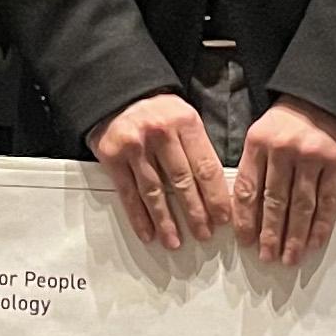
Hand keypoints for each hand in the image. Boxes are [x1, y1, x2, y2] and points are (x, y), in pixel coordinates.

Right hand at [89, 91, 231, 251]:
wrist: (118, 94)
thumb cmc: (156, 110)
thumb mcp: (184, 118)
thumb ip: (197, 148)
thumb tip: (215, 191)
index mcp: (185, 123)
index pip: (205, 166)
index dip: (215, 196)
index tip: (222, 217)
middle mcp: (160, 134)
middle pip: (182, 182)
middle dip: (195, 213)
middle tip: (203, 234)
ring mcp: (135, 146)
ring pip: (154, 192)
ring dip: (166, 221)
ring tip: (174, 241)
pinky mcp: (113, 157)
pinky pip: (128, 193)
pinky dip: (138, 216)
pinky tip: (148, 232)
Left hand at [232, 96, 335, 266]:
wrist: (328, 96)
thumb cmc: (293, 118)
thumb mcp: (263, 132)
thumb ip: (254, 165)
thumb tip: (246, 210)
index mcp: (259, 142)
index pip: (248, 188)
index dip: (245, 219)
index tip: (245, 241)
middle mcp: (284, 150)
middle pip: (274, 201)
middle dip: (270, 234)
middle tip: (267, 256)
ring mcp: (312, 157)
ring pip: (300, 206)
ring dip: (294, 236)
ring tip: (290, 257)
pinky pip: (327, 201)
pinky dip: (320, 225)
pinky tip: (314, 241)